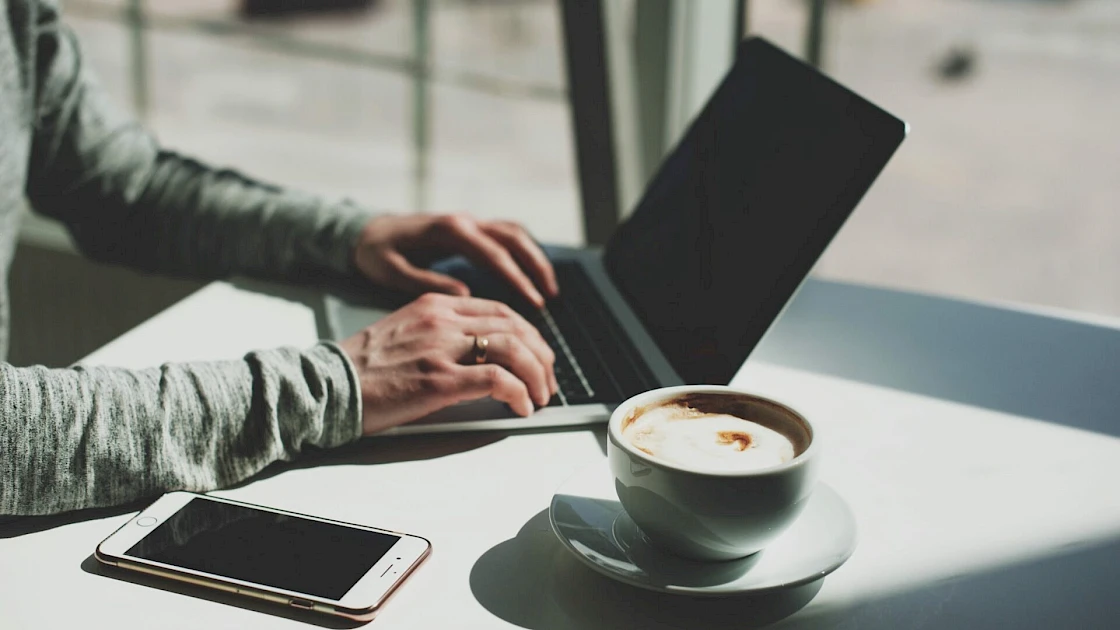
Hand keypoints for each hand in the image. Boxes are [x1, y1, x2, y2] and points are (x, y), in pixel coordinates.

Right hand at [338, 293, 558, 434]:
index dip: (530, 334)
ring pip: (514, 348)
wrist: (328, 385)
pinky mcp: (438, 379)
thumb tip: (482, 355)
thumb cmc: (363, 368)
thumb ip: (442, 333)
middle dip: (542, 355)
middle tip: (548, 379)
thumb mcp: (406, 332)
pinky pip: (497, 379)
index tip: (539, 355)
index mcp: (435, 305)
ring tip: (541, 395)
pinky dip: (519, 393)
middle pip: (516, 327)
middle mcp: (442, 320)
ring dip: (537, 375)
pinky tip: (522, 406)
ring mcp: (441, 348)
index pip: (500, 312)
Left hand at [353, 214, 559, 307]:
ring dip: (534, 258)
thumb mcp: (390, 270)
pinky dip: (523, 253)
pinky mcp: (469, 229)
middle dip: (535, 266)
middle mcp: (463, 221)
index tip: (535, 302)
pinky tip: (531, 276)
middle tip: (549, 297)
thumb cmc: (375, 253)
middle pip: (513, 237)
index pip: (494, 253)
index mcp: (448, 231)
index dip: (517, 278)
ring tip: (549, 290)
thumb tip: (466, 293)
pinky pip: (505, 236)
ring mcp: (468, 222)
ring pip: (514, 233)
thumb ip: (426, 280)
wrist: (366, 230)